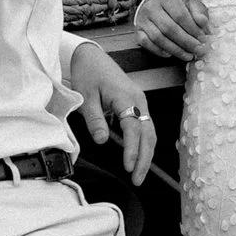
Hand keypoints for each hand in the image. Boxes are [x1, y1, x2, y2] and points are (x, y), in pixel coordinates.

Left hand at [67, 44, 155, 182]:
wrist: (90, 56)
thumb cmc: (87, 74)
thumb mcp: (86, 97)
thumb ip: (95, 120)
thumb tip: (102, 141)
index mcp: (127, 97)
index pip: (134, 128)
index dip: (132, 149)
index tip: (128, 167)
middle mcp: (139, 100)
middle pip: (148, 134)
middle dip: (145, 158)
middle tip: (137, 179)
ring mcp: (140, 102)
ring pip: (150, 132)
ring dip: (146, 154)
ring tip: (139, 174)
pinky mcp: (137, 104)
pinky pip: (145, 127)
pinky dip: (144, 144)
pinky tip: (139, 158)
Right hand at [132, 0, 212, 60]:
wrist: (158, 5)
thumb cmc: (178, 6)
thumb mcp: (191, 4)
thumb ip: (199, 12)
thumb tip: (203, 23)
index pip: (180, 15)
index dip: (193, 29)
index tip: (203, 39)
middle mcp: (151, 7)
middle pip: (169, 28)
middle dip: (186, 42)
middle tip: (198, 50)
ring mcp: (142, 19)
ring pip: (158, 38)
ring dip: (175, 50)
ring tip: (188, 55)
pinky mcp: (138, 30)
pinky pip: (146, 43)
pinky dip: (159, 51)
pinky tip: (171, 54)